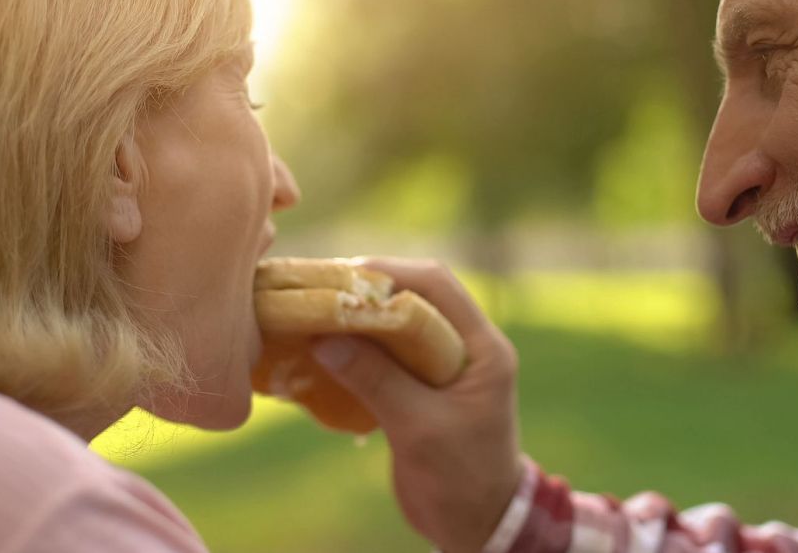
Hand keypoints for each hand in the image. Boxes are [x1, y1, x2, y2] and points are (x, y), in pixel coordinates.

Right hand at [312, 258, 522, 552]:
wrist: (479, 524)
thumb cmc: (462, 478)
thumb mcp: (419, 428)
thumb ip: (377, 380)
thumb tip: (325, 339)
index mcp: (483, 346)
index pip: (437, 286)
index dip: (390, 274)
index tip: (342, 278)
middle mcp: (466, 346)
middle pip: (414, 297)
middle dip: (368, 292)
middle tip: (319, 295)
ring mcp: (444, 366)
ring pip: (398, 323)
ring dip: (360, 320)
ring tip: (315, 317)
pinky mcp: (423, 388)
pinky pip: (389, 354)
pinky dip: (359, 349)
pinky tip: (326, 352)